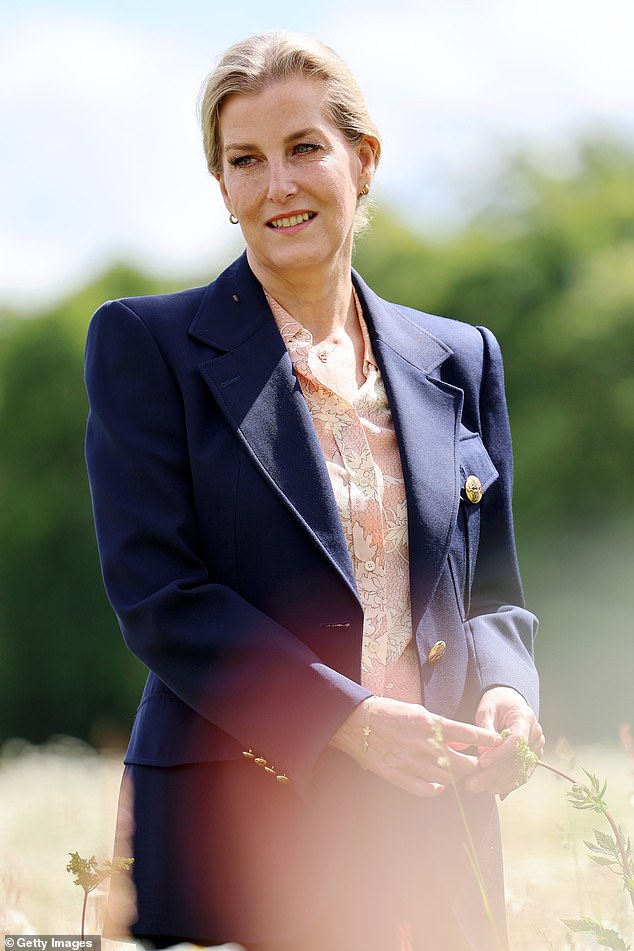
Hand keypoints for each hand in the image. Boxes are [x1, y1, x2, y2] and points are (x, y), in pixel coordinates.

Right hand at [330, 696, 502, 797]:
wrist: (356, 722)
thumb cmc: (388, 712)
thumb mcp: (417, 711)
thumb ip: (439, 726)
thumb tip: (461, 740)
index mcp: (427, 722)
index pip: (466, 732)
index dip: (485, 738)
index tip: (498, 741)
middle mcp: (422, 743)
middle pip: (461, 762)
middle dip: (473, 763)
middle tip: (476, 763)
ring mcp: (410, 761)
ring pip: (448, 777)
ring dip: (457, 776)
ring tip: (459, 772)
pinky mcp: (398, 776)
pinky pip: (427, 790)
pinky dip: (438, 788)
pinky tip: (440, 783)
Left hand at [465, 686, 543, 796]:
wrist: (509, 703)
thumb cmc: (496, 704)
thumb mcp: (486, 709)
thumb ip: (485, 729)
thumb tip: (483, 754)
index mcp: (525, 718)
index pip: (517, 740)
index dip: (500, 754)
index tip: (481, 762)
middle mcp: (536, 735)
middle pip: (518, 760)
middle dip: (494, 774)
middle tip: (471, 782)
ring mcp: (536, 748)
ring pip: (520, 771)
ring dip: (498, 782)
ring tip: (475, 786)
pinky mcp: (532, 759)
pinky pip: (521, 776)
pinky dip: (506, 784)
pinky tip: (490, 789)